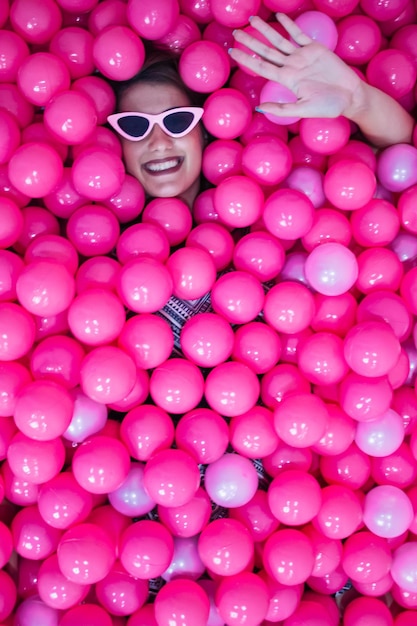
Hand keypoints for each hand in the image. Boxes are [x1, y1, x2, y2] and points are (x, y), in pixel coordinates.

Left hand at [229, 14, 363, 119]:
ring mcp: (302, 56)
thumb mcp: (304, 109)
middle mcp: (291, 66)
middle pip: (266, 51)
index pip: (261, 67)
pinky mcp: (315, 48)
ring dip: (266, 29)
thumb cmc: (329, 106)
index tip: (232, 53)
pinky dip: (289, 25)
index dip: (246, 60)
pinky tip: (279, 18)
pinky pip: (299, 34)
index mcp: (287, 79)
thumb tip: (259, 108)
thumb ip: (282, 109)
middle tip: (235, 33)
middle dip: (250, 41)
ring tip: (252, 20)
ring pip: (279, 40)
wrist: (350, 96)